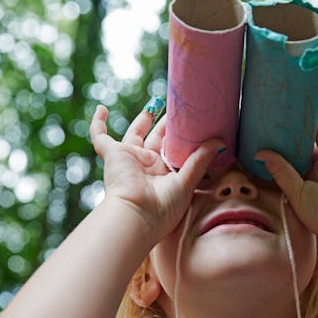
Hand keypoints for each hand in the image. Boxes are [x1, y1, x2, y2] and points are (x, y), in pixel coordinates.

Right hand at [89, 105, 224, 239]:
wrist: (136, 215)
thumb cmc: (163, 208)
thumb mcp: (187, 182)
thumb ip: (200, 160)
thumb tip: (219, 141)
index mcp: (165, 175)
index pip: (174, 151)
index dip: (182, 138)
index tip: (194, 122)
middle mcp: (147, 166)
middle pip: (157, 139)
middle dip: (167, 125)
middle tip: (179, 109)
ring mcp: (130, 159)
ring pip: (136, 133)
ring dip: (145, 118)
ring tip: (158, 101)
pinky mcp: (113, 155)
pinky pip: (100, 136)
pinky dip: (98, 123)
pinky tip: (101, 108)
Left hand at [255, 108, 317, 249]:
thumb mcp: (295, 193)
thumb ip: (280, 171)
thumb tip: (260, 153)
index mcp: (306, 183)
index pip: (290, 161)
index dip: (279, 149)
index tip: (264, 135)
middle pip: (303, 145)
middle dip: (291, 132)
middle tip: (276, 115)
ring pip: (317, 135)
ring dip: (306, 121)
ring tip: (292, 105)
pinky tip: (314, 105)